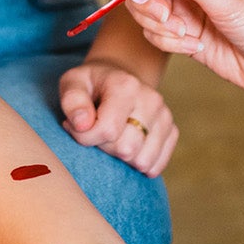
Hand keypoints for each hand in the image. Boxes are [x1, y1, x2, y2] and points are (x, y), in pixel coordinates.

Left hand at [59, 58, 177, 175]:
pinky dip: (138, 164)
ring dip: (122, 158)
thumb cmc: (91, 85)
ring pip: (143, 161)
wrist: (118, 78)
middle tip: (97, 133)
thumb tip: (83, 124)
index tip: (78, 128)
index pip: (108, 130)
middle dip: (105, 148)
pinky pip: (156, 166)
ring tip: (113, 138)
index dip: (86, 137)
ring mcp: (164, 116)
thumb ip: (72, 101)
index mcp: (126, 86)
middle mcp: (151, 99)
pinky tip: (128, 147)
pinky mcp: (172, 131)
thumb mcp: (72, 83)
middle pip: (127, 149)